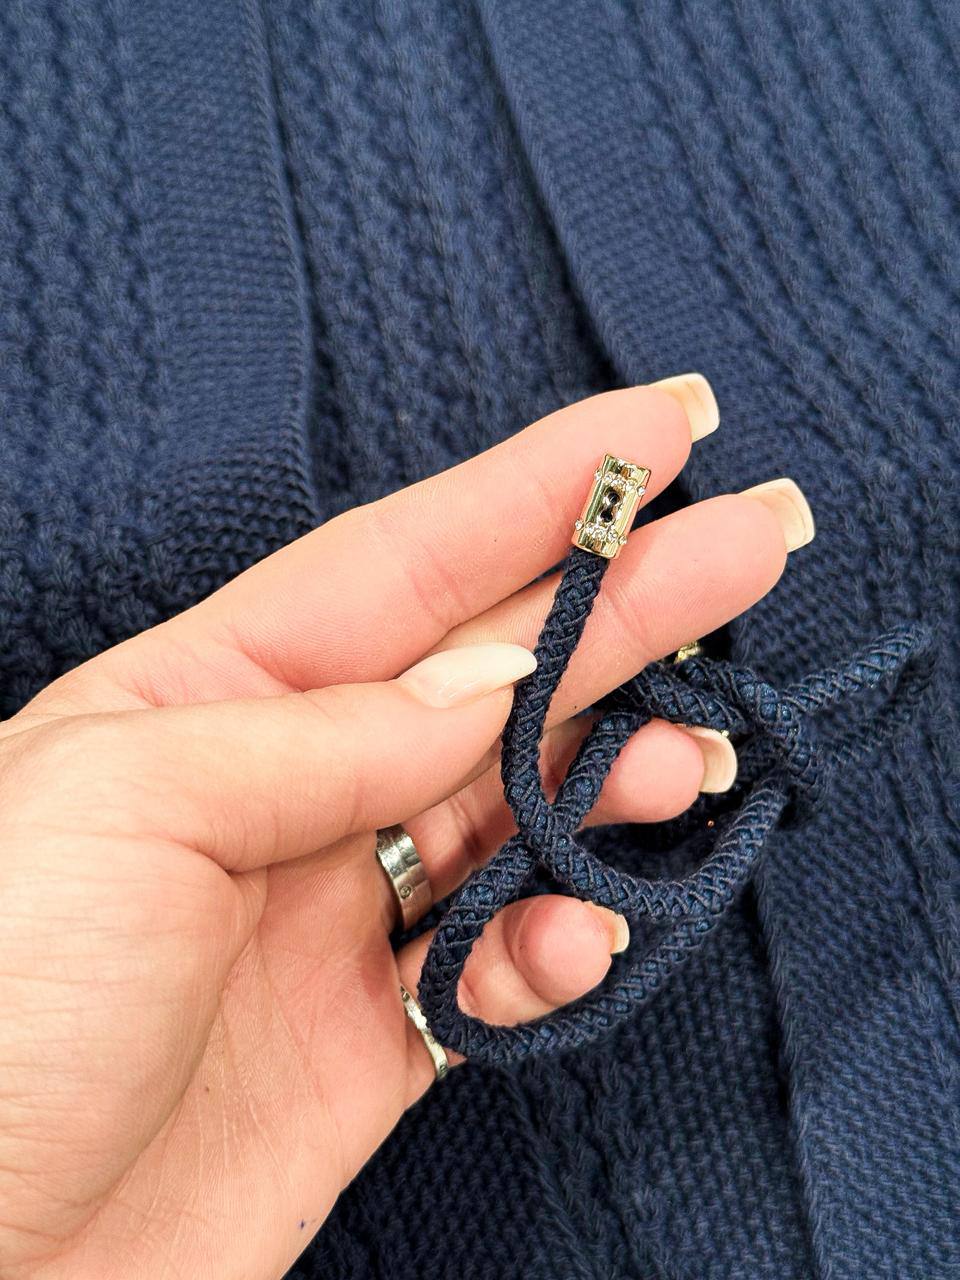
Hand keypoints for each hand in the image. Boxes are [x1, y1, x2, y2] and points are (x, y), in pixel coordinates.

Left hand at [0, 381, 809, 1279]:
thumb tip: (477, 695)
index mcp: (200, 701)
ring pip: (512, 813)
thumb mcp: (125, 809)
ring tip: (681, 756)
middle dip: (620, 605)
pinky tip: (568, 940)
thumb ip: (320, 738)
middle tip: (747, 541)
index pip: (398, 568)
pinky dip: (551, 949)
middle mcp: (278, 792)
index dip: (531, 496)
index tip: (652, 437)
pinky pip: (498, 966)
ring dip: (608, 777)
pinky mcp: (370, 1038)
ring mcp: (330, 916)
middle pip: (484, 675)